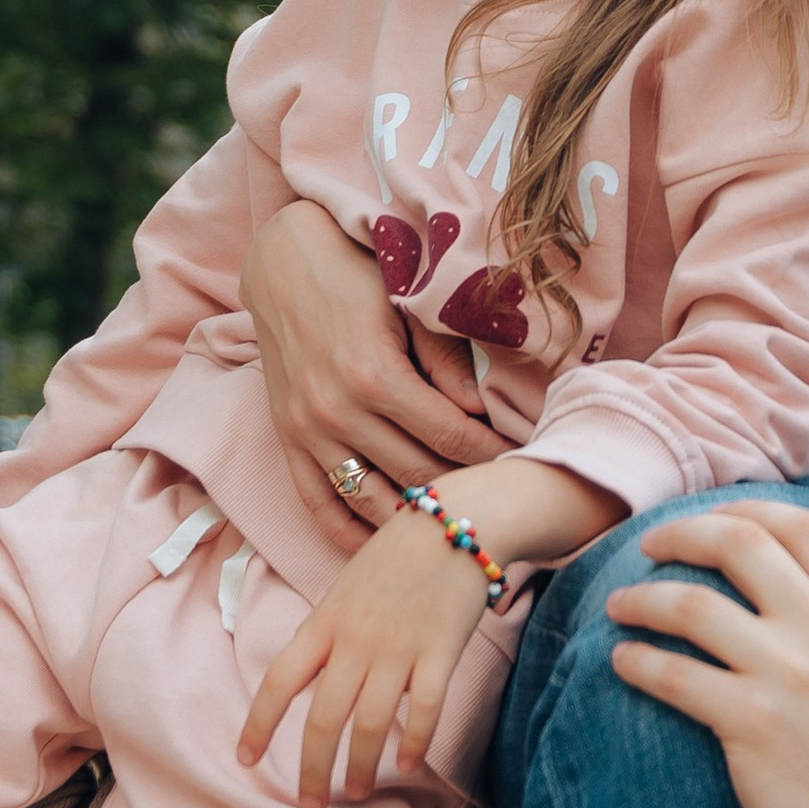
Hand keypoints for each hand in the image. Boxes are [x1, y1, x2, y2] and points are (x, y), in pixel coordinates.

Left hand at [239, 507, 492, 807]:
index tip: (245, 761)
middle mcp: (356, 639)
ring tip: (355, 791)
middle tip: (309, 805)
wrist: (460, 522)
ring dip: (360, 767)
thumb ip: (331, 631)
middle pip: (323, 718)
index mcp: (326, 621)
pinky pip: (426, 709)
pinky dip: (415, 742)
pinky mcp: (442, 651)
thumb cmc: (401, 553)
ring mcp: (400, 646)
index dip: (258, 724)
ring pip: (370, 724)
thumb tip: (317, 677)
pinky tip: (408, 764)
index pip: (280, 681)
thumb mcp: (348, 586)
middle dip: (311, 770)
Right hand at [244, 199, 501, 535]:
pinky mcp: (288, 442)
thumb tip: (483, 412)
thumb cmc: (358, 274)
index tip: (524, 460)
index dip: (494, 455)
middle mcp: (338, 414)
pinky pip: (321, 506)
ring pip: (374, 501)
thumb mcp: (409, 304)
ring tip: (456, 518)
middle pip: (418, 476)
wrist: (284, 264)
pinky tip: (388, 543)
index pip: (452, 438)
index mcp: (376, 376)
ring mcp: (309, 434)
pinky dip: (354, 533)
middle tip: (502, 495)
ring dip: (417, 516)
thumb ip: (446, 359)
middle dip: (466, 488)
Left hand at [606, 500, 808, 807]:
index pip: (805, 528)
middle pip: (739, 545)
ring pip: (694, 605)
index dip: (751, 511)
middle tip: (650, 546)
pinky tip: (622, 663)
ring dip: (645, 598)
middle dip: (684, 534)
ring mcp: (784, 676)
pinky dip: (639, 662)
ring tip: (620, 607)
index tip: (716, 520)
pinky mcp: (747, 725)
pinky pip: (675, 675)